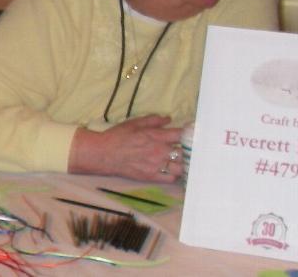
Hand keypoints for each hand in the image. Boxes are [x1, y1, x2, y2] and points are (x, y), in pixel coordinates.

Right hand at [69, 115, 183, 182]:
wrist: (105, 154)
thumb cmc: (119, 136)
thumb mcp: (135, 123)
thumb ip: (154, 120)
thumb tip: (168, 119)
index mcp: (157, 136)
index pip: (182, 135)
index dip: (190, 133)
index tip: (192, 133)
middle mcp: (160, 151)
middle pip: (185, 152)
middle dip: (188, 150)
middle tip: (189, 149)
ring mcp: (156, 165)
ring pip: (181, 167)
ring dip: (183, 164)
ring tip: (182, 161)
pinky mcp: (151, 176)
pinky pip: (171, 178)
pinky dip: (175, 175)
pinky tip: (173, 171)